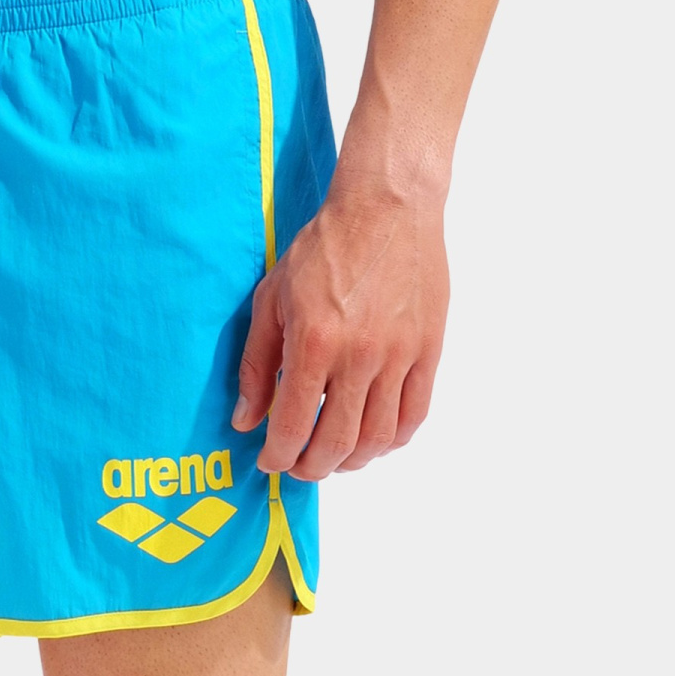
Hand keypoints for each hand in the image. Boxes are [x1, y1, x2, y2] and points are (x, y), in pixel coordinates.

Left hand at [232, 177, 448, 479]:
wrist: (386, 208)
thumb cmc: (324, 246)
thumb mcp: (273, 297)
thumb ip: (257, 363)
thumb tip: (246, 419)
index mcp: (314, 341)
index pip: (294, 424)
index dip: (278, 456)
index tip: (268, 462)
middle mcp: (359, 356)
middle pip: (337, 443)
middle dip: (311, 467)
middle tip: (298, 465)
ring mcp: (399, 356)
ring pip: (378, 439)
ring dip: (351, 461)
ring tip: (333, 457)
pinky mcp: (429, 352)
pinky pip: (414, 416)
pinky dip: (392, 440)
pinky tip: (373, 438)